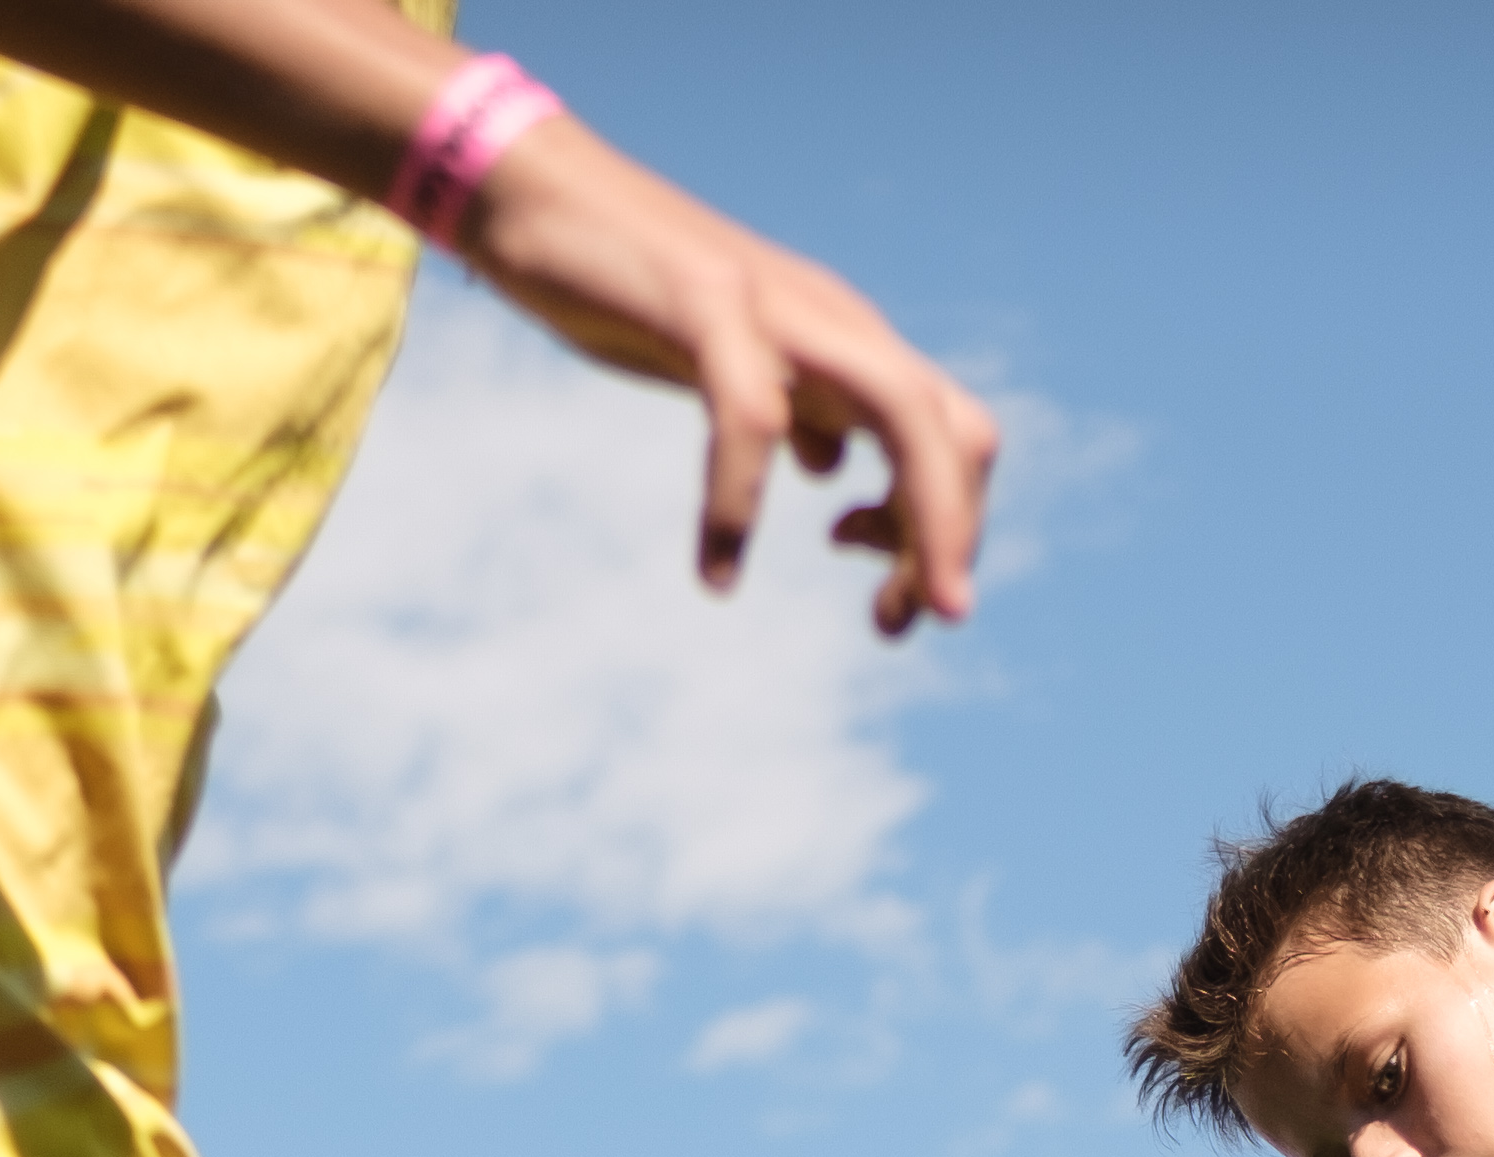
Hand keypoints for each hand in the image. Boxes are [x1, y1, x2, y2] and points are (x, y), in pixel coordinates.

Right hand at [454, 122, 995, 631]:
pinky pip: (752, 415)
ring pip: (899, 408)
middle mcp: (834, 321)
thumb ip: (793, 409)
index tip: (894, 604)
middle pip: (952, 427)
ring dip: (913, 521)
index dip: (949, 527)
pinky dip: (744, 503)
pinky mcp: (705, 300)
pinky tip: (718, 572)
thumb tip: (832, 465)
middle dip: (956, 536)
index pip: (951, 434)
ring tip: (886, 619)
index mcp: (846, 342)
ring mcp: (777, 306)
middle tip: (916, 626)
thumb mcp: (732, 363)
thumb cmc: (629, 285)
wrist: (537, 194)